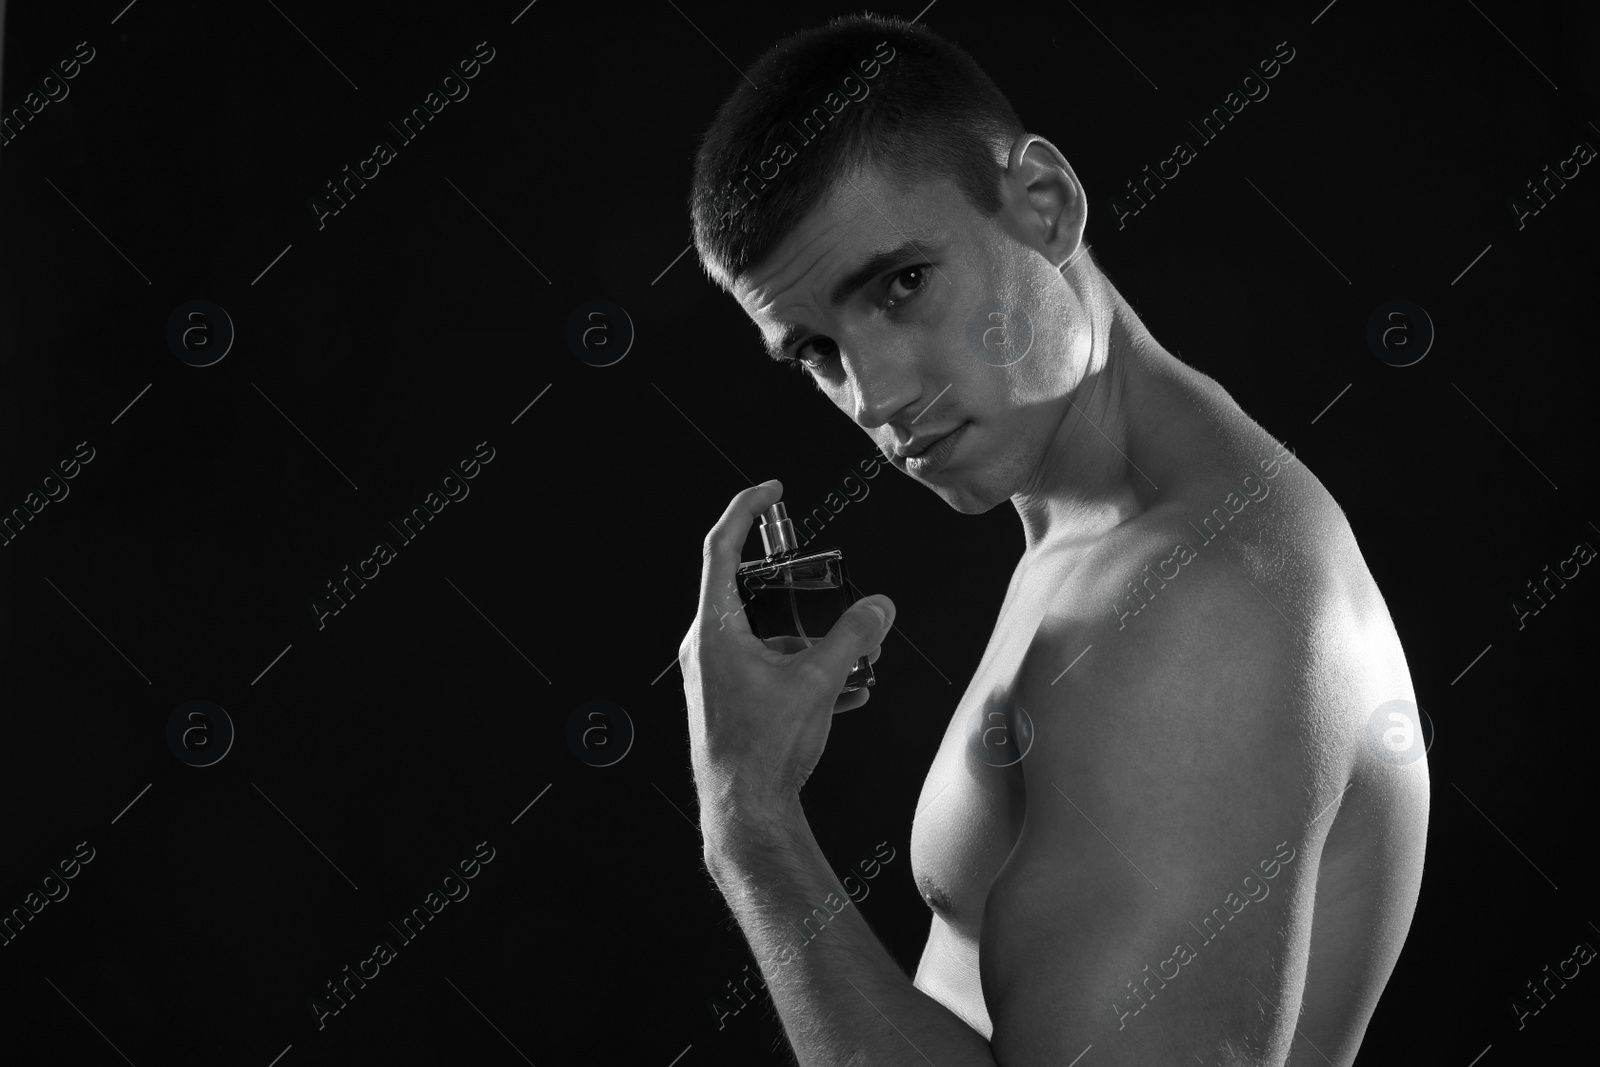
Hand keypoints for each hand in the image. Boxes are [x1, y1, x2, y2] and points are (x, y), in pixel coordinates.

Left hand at [680, 479, 894, 811]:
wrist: (745, 813)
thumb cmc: (765, 750)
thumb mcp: (818, 682)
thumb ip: (853, 637)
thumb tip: (879, 606)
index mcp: (714, 630)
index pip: (721, 548)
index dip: (745, 510)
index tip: (771, 489)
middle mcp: (704, 648)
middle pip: (748, 592)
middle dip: (795, 590)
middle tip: (825, 583)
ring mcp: (712, 676)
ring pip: (763, 636)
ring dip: (807, 641)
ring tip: (851, 660)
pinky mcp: (724, 700)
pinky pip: (764, 668)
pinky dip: (801, 669)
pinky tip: (845, 690)